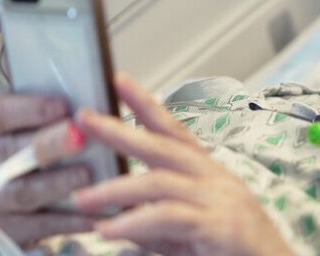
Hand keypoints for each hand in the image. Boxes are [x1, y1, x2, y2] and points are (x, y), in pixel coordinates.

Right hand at [0, 95, 92, 246]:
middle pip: (9, 152)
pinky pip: (42, 225)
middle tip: (79, 137)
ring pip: (24, 191)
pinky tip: (96, 213)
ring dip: (58, 182)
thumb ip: (45, 118)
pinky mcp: (8, 229)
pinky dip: (71, 220)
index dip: (30, 109)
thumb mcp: (19, 132)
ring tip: (88, 174)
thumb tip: (88, 101)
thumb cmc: (16, 158)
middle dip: (47, 144)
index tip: (62, 105)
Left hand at [73, 75, 293, 255]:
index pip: (174, 131)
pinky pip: (170, 217)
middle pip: (163, 146)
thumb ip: (155, 226)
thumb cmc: (237, 252)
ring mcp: (220, 200)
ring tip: (82, 199)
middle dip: (121, 131)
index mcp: (209, 174)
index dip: (147, 104)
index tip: (119, 81)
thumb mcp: (188, 235)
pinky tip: (110, 229)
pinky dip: (136, 221)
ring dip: (116, 189)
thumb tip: (114, 220)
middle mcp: (215, 179)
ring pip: (160, 182)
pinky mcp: (220, 226)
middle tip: (86, 119)